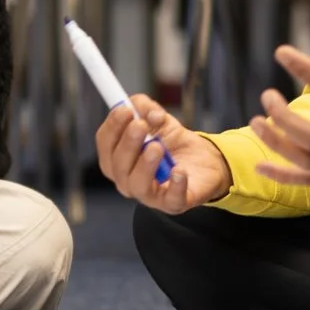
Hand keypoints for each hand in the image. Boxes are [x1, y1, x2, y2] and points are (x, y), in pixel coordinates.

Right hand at [100, 95, 231, 212]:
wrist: (204, 160)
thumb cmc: (172, 141)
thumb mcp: (157, 117)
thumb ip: (144, 106)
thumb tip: (147, 113)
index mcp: (117, 158)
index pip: (105, 144)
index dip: (113, 127)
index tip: (125, 110)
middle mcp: (127, 179)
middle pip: (117, 166)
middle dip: (128, 143)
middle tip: (141, 125)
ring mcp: (149, 195)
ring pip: (138, 185)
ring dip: (145, 164)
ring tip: (157, 146)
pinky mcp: (173, 203)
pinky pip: (171, 199)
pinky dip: (175, 184)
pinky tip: (179, 171)